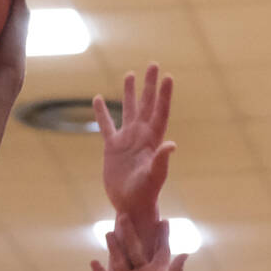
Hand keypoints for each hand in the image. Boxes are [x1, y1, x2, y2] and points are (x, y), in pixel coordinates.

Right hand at [91, 215, 186, 270]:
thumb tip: (185, 253)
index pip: (160, 250)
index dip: (162, 236)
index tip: (163, 220)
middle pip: (134, 250)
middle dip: (130, 233)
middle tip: (125, 215)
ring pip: (119, 261)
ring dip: (114, 247)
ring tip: (109, 232)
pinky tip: (94, 262)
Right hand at [95, 63, 175, 225]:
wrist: (130, 205)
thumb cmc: (145, 194)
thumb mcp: (154, 176)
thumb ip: (162, 160)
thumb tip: (172, 145)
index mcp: (153, 140)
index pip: (160, 112)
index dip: (164, 95)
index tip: (168, 76)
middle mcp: (141, 136)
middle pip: (146, 105)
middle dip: (149, 85)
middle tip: (153, 64)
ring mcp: (127, 141)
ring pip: (128, 110)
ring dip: (129, 93)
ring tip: (130, 74)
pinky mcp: (112, 148)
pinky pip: (106, 126)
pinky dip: (102, 113)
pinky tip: (98, 98)